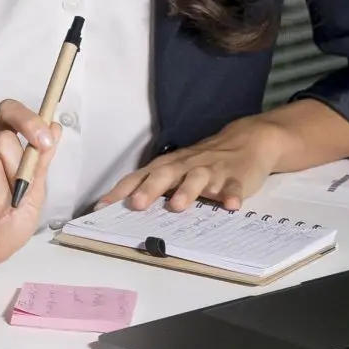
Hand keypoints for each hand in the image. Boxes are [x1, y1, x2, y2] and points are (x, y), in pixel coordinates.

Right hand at [0, 98, 58, 281]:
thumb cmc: (4, 227)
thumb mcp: (33, 196)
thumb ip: (40, 164)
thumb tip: (55, 127)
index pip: (7, 112)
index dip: (27, 120)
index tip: (45, 142)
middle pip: (1, 141)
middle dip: (17, 176)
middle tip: (13, 202)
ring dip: (1, 203)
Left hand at [99, 101, 348, 213]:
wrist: (248, 141)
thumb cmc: (201, 162)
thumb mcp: (174, 171)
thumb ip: (150, 186)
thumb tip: (117, 208)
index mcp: (167, 166)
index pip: (138, 177)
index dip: (120, 192)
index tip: (101, 207)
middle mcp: (186, 166)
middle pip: (165, 174)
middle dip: (150, 189)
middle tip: (137, 204)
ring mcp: (212, 171)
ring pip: (198, 179)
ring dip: (187, 191)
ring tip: (178, 206)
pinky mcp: (237, 177)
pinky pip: (235, 187)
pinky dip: (233, 196)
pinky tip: (231, 206)